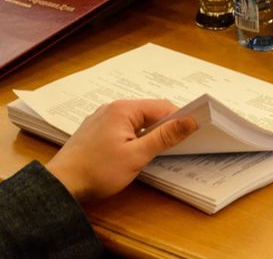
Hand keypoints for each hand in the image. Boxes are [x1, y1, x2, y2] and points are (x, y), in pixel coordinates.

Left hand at [46, 99, 197, 201]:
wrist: (61, 185)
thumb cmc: (99, 171)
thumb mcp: (137, 155)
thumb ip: (165, 136)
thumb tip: (190, 121)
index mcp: (124, 109)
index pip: (163, 107)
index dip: (179, 119)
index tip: (191, 134)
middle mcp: (112, 108)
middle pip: (149, 112)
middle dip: (164, 127)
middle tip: (173, 146)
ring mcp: (102, 118)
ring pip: (136, 120)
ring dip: (148, 132)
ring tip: (153, 151)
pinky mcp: (95, 129)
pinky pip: (123, 126)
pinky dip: (134, 136)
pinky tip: (132, 152)